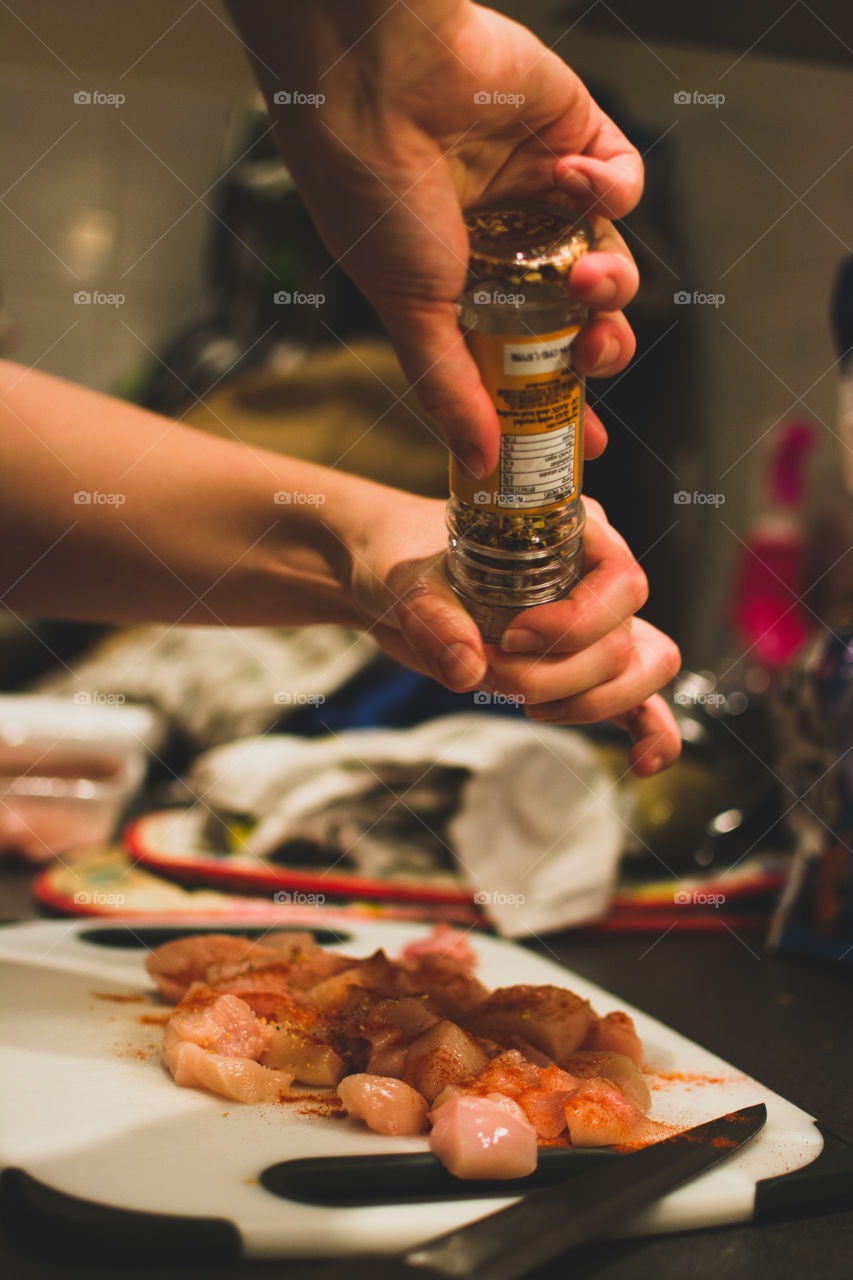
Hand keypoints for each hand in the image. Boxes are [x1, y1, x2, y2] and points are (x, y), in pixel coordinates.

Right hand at [225, 0, 641, 472]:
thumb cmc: (373, 194)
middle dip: (599, 345)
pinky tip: (576, 181)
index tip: (587, 441)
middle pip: (579, 317)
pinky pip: (622, 178)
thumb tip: (478, 464)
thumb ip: (450, 391)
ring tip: (587, 280)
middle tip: (593, 354)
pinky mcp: (573, 131)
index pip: (527, 360)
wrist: (375, 79)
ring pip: (608, 254)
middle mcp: (506, 244)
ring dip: (612, 281)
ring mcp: (541, 189)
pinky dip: (614, 188)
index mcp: (464, 289)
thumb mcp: (411, 312)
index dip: (559, 400)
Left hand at [350, 491, 680, 775]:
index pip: (619, 581)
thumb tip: (467, 668)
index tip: (513, 637)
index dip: (577, 622)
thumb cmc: (406, 557)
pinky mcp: (578, 668)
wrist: (390, 579)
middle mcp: (593, 577)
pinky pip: (637, 701)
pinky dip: (649, 733)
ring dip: (587, 704)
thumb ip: (434, 619)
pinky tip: (642, 764)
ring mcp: (591, 625)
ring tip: (527, 705)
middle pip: (623, 640)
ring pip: (638, 671)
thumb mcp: (409, 581)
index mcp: (572, 534)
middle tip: (488, 673)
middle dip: (557, 675)